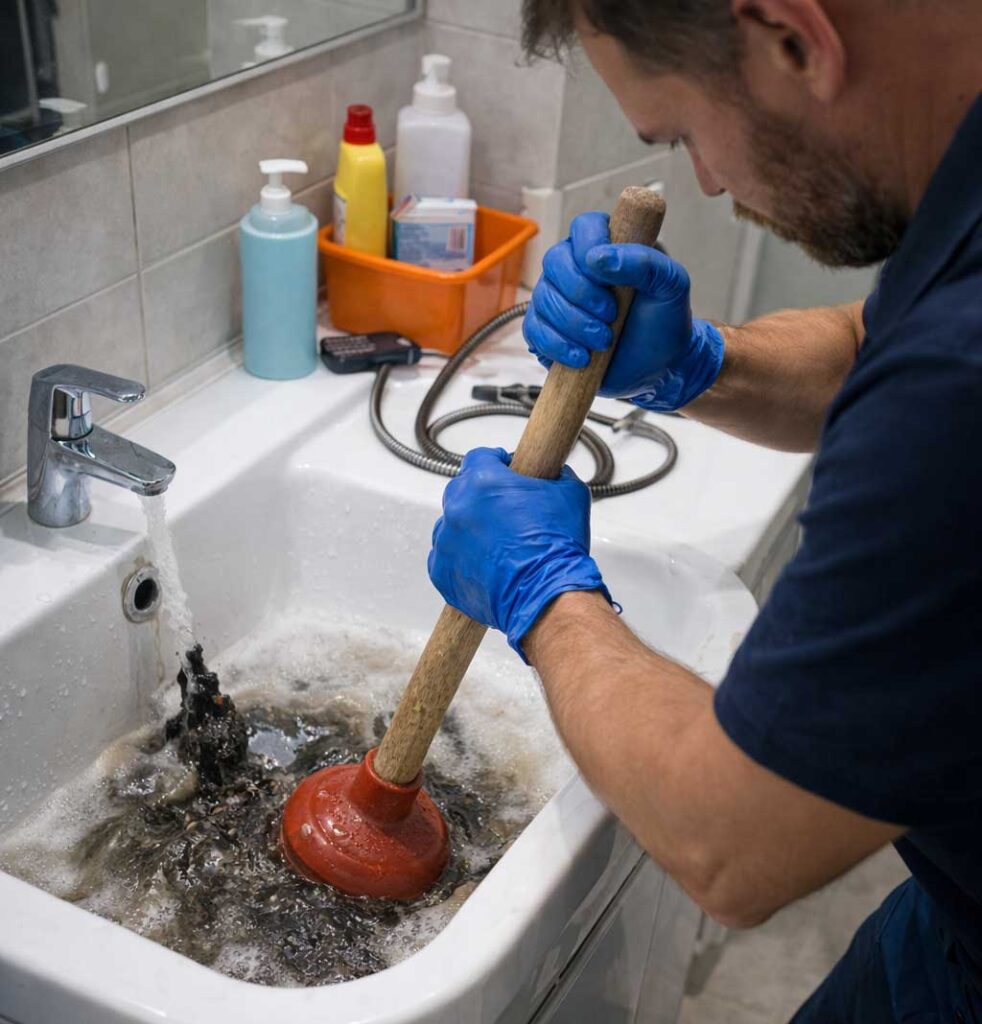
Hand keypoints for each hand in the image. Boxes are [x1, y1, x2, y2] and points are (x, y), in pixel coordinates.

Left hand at [428, 447, 611, 659]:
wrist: (548, 596)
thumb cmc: (558, 547)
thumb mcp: (570, 494)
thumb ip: (557, 476)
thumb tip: (554, 474)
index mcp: (484, 482)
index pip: (480, 457)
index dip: (496, 463)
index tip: (506, 472)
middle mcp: (458, 508)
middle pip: (462, 490)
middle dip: (482, 497)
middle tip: (506, 513)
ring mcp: (446, 541)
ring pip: (452, 525)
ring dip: (470, 529)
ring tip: (498, 545)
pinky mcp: (441, 571)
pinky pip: (445, 558)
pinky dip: (462, 559)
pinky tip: (487, 566)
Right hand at [523, 211, 724, 411]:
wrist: (659, 365)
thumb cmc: (665, 319)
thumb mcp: (671, 285)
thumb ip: (645, 262)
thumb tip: (599, 258)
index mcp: (606, 244)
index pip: (584, 228)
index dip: (588, 250)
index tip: (609, 281)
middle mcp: (575, 267)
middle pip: (554, 262)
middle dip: (581, 293)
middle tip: (611, 316)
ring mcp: (556, 299)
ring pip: (543, 299)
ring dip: (574, 324)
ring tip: (604, 342)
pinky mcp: (546, 331)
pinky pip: (534, 330)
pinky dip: (557, 345)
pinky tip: (582, 357)